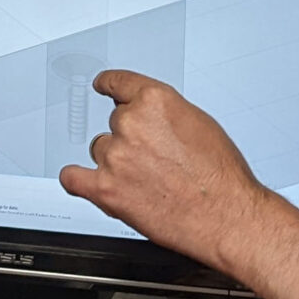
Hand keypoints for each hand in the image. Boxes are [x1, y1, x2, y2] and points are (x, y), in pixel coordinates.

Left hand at [58, 71, 275, 270]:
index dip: (108, 85)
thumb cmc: (221, 176)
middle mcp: (131, 124)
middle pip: (114, 123)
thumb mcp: (200, 125)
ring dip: (115, 162)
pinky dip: (77, 180)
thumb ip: (167, 116)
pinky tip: (84, 180)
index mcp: (155, 101)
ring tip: (145, 180)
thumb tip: (154, 122)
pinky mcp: (105, 189)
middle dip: (131, 138)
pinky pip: (72, 179)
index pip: (119, 83)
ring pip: (101, 150)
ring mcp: (115, 157)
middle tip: (155, 159)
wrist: (225, 216)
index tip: (103, 85)